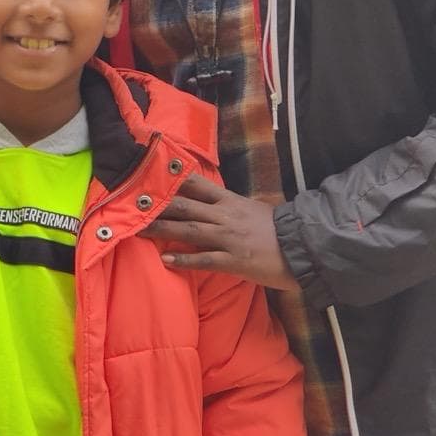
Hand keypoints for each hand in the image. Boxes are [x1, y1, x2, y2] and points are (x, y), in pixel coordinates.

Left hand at [141, 173, 299, 289]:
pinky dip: (184, 260)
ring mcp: (228, 237)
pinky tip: (165, 261)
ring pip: (189, 231)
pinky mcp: (233, 260)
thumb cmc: (276, 229)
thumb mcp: (251, 208)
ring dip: (162, 230)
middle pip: (185, 206)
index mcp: (229, 200)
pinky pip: (204, 259)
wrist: (302, 248)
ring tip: (139, 230)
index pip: (196, 184)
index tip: (151, 174)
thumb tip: (208, 201)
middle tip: (134, 203)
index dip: (172, 180)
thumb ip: (228, 205)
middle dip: (158, 205)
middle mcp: (224, 215)